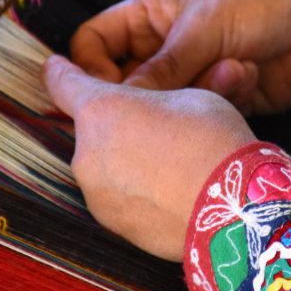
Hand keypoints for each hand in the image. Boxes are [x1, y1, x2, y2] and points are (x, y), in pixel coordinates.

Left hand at [42, 54, 255, 260]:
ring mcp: (96, 194)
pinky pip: (118, 197)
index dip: (60, 71)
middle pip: (93, 130)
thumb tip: (147, 106)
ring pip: (105, 165)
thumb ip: (153, 94)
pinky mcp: (112, 225)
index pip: (62, 83)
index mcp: (100, 110)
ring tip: (172, 164)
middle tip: (160, 127)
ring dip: (127, 160)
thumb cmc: (214, 141)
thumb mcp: (189, 95)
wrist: (235, 209)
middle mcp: (86, 152)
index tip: (55, 66)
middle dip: (119, 125)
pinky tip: (171, 191)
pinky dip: (137, 191)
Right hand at [71, 0, 290, 114]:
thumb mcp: (202, 27)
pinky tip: (249, 74)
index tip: (107, 95)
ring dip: (196, 94)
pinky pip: (200, 115)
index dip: (91, 71)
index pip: (93, 45)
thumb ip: (159, 70)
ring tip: (230, 69)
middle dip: (148, 96)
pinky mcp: (218, 100)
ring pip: (165, 107)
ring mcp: (191, 76)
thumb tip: (114, 105)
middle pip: (126, 86)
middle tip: (164, 106)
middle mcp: (163, 48)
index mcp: (147, 16)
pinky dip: (223, 100)